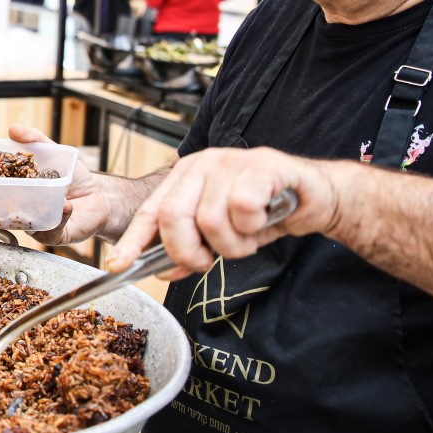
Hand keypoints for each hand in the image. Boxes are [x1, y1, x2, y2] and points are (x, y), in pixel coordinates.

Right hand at [9, 125, 110, 244]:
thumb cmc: (73, 178)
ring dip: (33, 209)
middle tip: (6, 186)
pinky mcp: (55, 235)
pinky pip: (50, 233)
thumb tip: (13, 129)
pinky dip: (59, 218)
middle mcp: (24, 210)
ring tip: (43, 195)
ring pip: (27, 224)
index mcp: (18, 191)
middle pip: (5, 209)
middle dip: (1, 199)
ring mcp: (38, 225)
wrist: (99, 197)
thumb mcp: (54, 152)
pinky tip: (67, 205)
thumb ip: (35, 139)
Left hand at [106, 147, 341, 274]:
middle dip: (189, 252)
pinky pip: (242, 208)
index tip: (118, 265)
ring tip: (247, 238)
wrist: (314, 197)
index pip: (150, 211)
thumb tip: (164, 271)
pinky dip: (253, 227)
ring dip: (232, 245)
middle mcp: (203, 164)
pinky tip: (263, 220)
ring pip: (210, 219)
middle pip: (173, 216)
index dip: (133, 241)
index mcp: (185, 177)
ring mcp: (231, 161)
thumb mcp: (221, 235)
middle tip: (209, 261)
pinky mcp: (262, 165)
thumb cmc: (264, 212)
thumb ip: (193, 249)